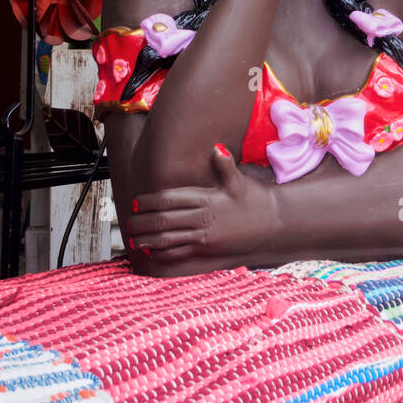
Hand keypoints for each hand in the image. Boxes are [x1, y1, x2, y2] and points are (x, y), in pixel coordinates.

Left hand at [126, 144, 278, 276]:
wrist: (274, 224)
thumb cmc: (255, 200)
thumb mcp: (240, 181)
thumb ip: (225, 165)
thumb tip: (216, 148)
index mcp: (207, 199)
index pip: (170, 199)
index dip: (150, 201)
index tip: (138, 202)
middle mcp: (202, 219)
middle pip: (163, 220)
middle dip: (142, 222)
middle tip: (128, 222)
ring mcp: (204, 237)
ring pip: (168, 240)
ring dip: (147, 240)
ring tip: (134, 239)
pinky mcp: (207, 250)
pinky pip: (180, 253)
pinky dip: (163, 253)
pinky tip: (154, 251)